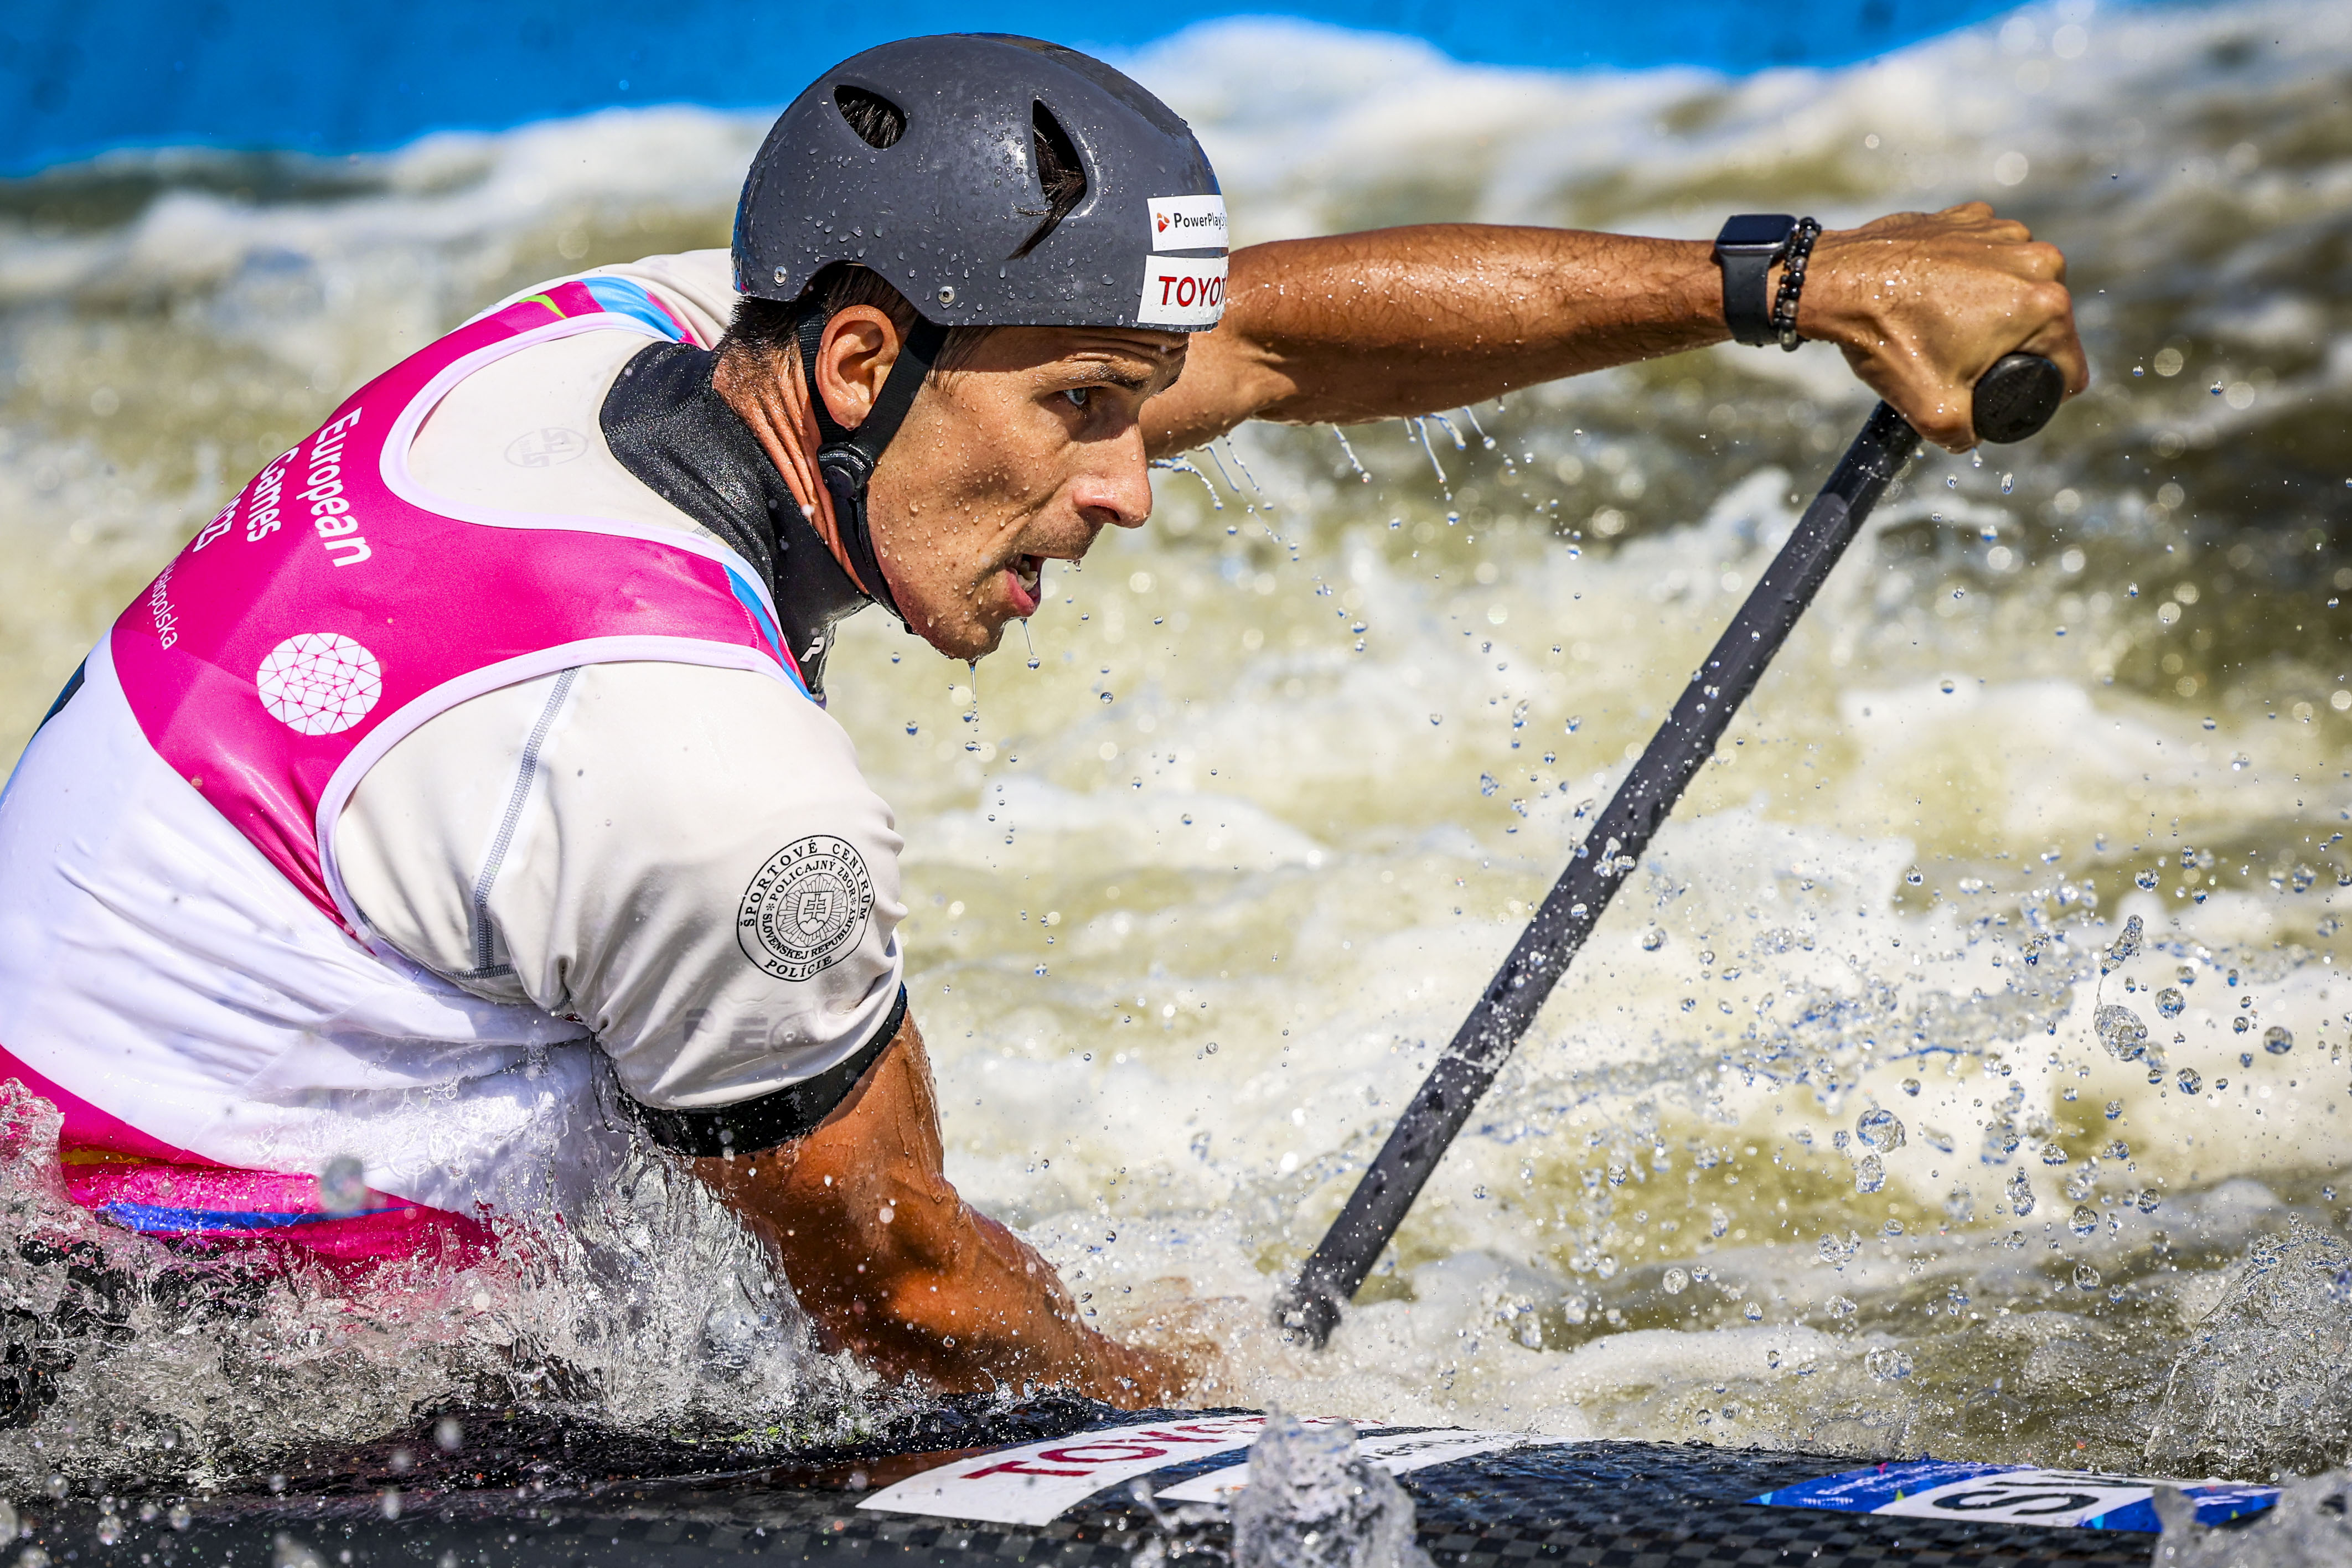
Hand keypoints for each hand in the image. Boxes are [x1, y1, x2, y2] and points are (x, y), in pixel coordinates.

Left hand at [1796, 203, 2088, 450]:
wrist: (1837, 283)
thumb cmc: (1888, 341)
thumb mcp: (1934, 412)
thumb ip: (1969, 435)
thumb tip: (1977, 436)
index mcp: (2046, 306)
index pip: (2068, 367)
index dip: (2043, 390)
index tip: (2005, 391)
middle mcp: (2038, 260)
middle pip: (2044, 325)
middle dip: (2012, 347)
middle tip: (1962, 358)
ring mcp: (2006, 232)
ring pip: (2017, 288)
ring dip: (1992, 308)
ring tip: (1944, 323)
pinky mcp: (1974, 217)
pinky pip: (1985, 257)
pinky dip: (1967, 275)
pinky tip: (1933, 290)